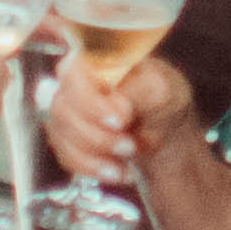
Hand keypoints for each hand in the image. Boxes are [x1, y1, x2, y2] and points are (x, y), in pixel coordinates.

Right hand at [41, 47, 198, 185]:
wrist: (168, 134)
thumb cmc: (163, 99)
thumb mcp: (161, 89)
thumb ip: (137, 91)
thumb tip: (115, 105)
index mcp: (94, 60)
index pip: (71, 72)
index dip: (90, 100)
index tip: (121, 120)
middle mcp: (74, 84)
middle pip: (63, 109)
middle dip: (97, 135)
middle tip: (129, 145)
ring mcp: (67, 113)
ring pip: (62, 136)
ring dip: (96, 154)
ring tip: (129, 156)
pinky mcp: (67, 140)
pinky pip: (67, 158)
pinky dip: (95, 168)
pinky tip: (120, 170)